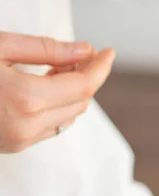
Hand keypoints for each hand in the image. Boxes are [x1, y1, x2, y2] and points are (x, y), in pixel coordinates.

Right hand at [0, 32, 114, 152]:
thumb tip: (83, 50)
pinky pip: (51, 126)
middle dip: (87, 76)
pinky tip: (45, 86)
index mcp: (25, 98)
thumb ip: (44, 48)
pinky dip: (57, 106)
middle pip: (80, 101)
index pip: (84, 85)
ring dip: (73, 92)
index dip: (101, 67)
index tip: (108, 52)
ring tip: (60, 67)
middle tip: (80, 54)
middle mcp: (26, 126)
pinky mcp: (12, 146)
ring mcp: (19, 140)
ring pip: (69, 116)